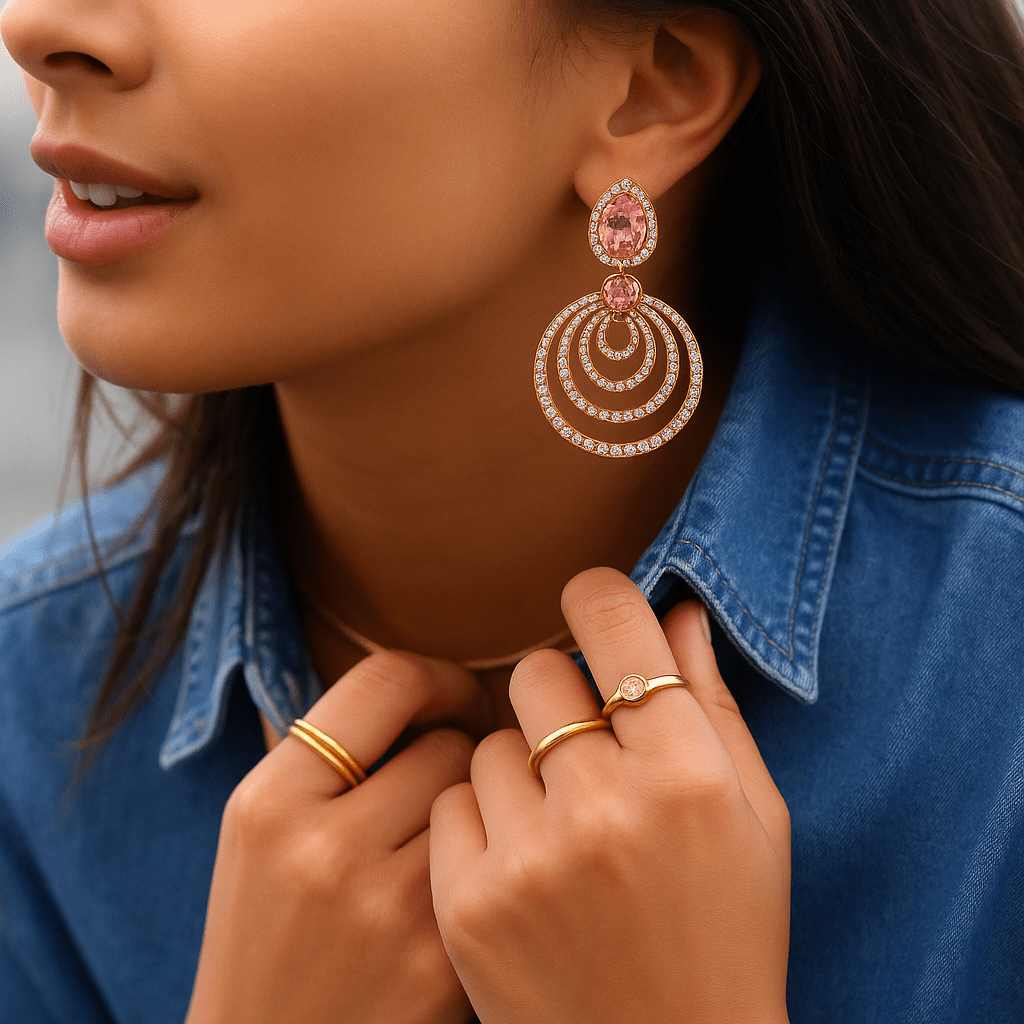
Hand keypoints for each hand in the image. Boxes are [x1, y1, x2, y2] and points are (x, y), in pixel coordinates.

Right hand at [186, 651, 487, 1023]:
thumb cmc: (269, 934)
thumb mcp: (260, 833)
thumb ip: (326, 753)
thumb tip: (420, 681)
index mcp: (269, 802)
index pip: (386, 679)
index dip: (440, 678)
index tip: (455, 697)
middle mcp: (323, 850)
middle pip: (450, 743)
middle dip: (463, 752)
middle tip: (458, 777)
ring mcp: (387, 911)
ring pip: (485, 801)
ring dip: (484, 806)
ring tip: (462, 832)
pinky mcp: (442, 964)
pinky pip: (500, 867)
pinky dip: (495, 865)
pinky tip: (476, 884)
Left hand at [430, 567, 790, 1023]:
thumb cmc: (727, 934)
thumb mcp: (756, 820)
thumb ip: (714, 705)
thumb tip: (676, 610)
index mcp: (688, 776)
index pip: (615, 626)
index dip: (597, 598)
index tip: (590, 605)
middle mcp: (607, 808)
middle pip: (538, 674)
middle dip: (560, 698)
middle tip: (583, 749)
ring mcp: (530, 858)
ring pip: (492, 741)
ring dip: (521, 767)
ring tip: (559, 826)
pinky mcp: (468, 905)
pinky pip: (454, 802)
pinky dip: (483, 820)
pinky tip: (523, 865)